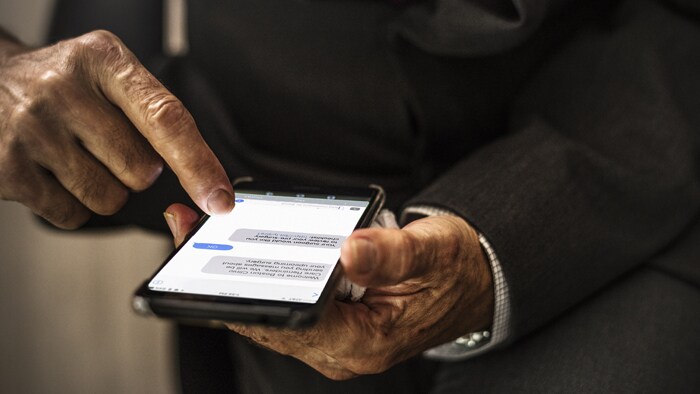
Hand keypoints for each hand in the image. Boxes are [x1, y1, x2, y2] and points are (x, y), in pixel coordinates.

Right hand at [0, 30, 233, 228]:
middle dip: (135, 169)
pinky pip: (74, 215)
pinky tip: (54, 171)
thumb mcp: (110, 74)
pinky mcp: (8, 169)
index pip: (166, 119)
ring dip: (105, 189)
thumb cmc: (65, 84)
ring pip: (110, 199)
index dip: (198, 164)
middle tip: (103, 142)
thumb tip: (208, 185)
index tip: (220, 199)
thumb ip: (157, 116)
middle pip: (141, 170)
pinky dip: (74, 204)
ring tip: (76, 154)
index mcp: (104, 60)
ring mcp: (32, 130)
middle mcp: (64, 89)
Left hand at [165, 203, 493, 379]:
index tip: (209, 261)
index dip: (248, 294)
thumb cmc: (453, 269)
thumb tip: (349, 254)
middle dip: (223, 282)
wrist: (470, 281)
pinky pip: (283, 303)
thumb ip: (390, 255)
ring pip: (270, 312)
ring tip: (198, 232)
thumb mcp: (431, 252)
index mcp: (363, 342)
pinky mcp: (330, 323)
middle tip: (186, 234)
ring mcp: (333, 339)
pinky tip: (240, 246)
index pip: (293, 323)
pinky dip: (259, 276)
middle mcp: (340, 349)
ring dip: (235, 277)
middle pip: (269, 320)